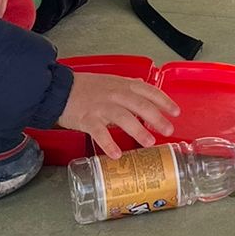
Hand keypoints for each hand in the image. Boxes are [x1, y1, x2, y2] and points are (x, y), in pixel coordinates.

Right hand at [58, 74, 180, 158]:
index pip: (148, 91)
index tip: (176, 112)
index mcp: (122, 85)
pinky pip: (100, 133)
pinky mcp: (87, 119)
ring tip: (149, 143)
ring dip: (138, 131)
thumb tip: (143, 84)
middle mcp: (114, 94)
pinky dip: (108, 144)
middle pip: (140, 105)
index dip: (164, 101)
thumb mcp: (110, 81)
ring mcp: (101, 107)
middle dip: (157, 118)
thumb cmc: (85, 87)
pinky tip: (116, 154)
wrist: (58, 89)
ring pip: (123, 118)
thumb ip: (127, 85)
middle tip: (168, 130)